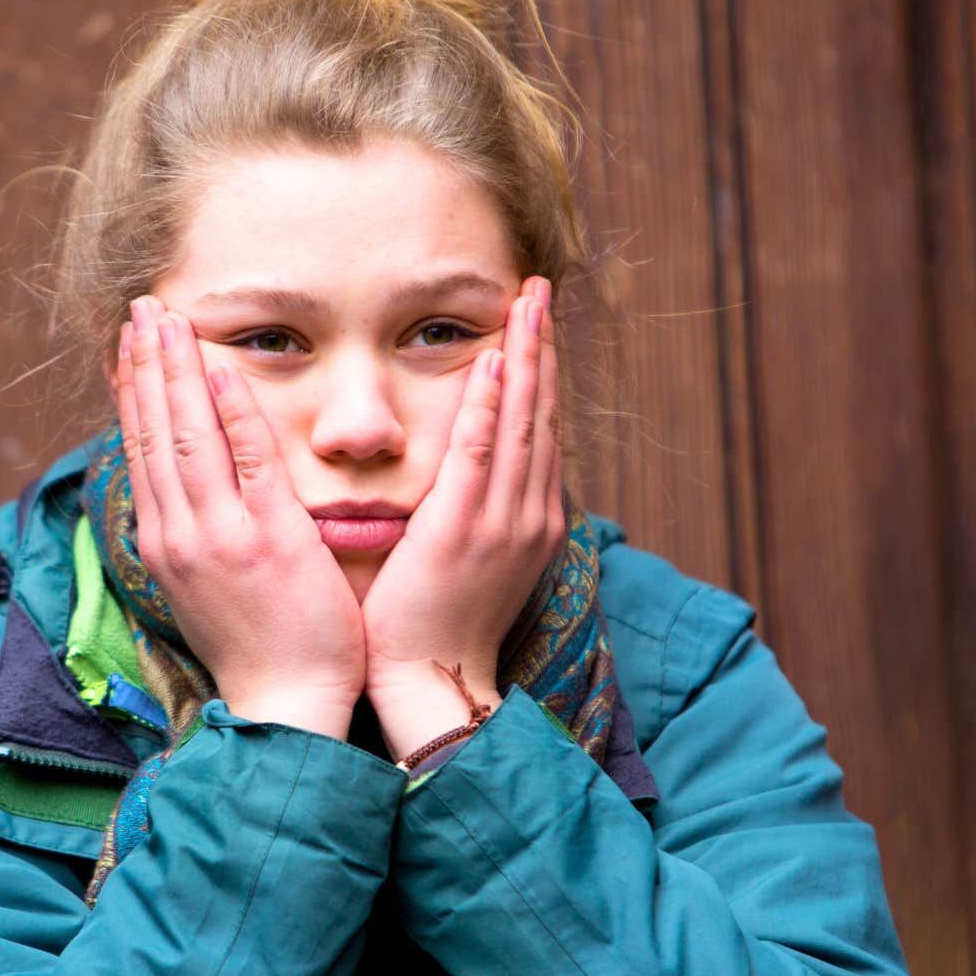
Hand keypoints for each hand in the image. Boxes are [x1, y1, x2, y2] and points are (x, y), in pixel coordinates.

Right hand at [116, 295, 366, 737]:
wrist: (286, 708)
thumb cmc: (258, 650)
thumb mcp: (206, 588)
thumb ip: (195, 535)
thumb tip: (184, 495)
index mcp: (164, 544)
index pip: (142, 451)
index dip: (134, 392)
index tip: (130, 346)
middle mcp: (180, 534)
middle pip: (154, 432)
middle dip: (145, 364)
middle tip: (140, 307)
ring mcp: (221, 536)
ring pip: (188, 436)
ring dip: (176, 371)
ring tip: (166, 317)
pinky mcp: (269, 539)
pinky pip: (247, 462)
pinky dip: (231, 412)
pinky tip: (221, 369)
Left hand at [359, 276, 564, 759]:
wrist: (433, 684)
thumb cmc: (438, 628)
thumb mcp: (473, 565)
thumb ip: (478, 516)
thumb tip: (472, 482)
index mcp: (530, 521)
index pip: (539, 430)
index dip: (541, 373)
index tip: (536, 326)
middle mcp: (528, 514)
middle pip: (541, 413)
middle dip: (543, 347)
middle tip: (541, 291)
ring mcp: (502, 521)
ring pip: (522, 421)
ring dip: (526, 356)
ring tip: (527, 302)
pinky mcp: (464, 528)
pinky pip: (481, 452)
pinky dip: (492, 404)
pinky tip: (495, 360)